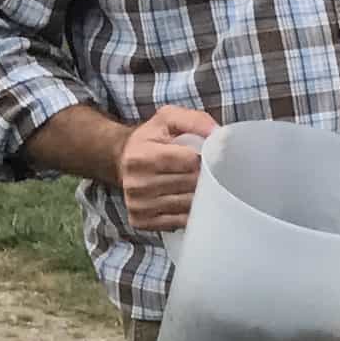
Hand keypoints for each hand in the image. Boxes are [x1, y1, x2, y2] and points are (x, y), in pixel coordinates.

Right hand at [117, 104, 217, 234]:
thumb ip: (195, 120)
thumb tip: (218, 134)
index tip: (205, 156)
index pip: (189, 161)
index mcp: (141, 155)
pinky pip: (179, 222)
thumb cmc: (151, 139)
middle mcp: (136, 182)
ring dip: (199, 196)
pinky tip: (185, 199)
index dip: (204, 158)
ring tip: (193, 184)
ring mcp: (137, 204)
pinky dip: (188, 213)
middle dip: (204, 177)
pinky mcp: (140, 221)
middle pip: (191, 184)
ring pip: (188, 205)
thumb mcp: (168, 119)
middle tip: (202, 171)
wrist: (121, 160)